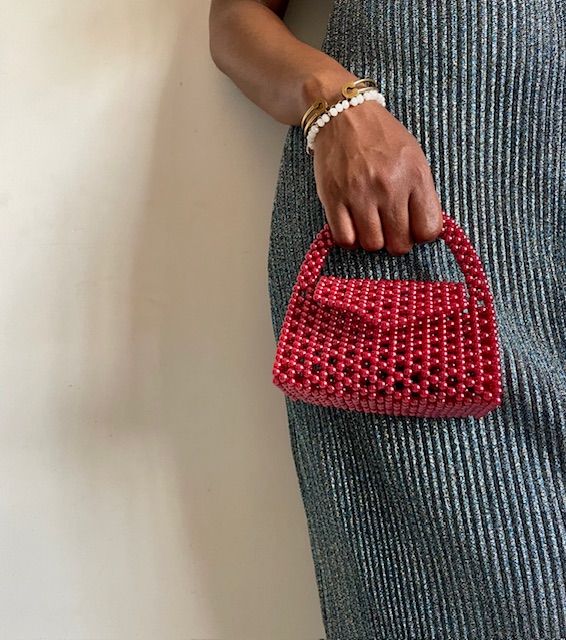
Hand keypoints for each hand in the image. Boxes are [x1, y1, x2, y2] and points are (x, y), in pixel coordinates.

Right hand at [312, 98, 442, 254]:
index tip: (413, 228)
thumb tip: (422, 230)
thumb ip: (420, 193)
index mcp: (415, 176)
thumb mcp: (413, 158)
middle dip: (396, 242)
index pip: (428, 230)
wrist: (343, 114)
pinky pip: (345, 238)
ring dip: (372, 240)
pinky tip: (352, 227)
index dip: (421, 235)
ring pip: (372, 245)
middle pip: (399, 244)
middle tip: (390, 229)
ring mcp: (359, 194)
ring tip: (370, 225)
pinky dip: (349, 239)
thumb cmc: (381, 137)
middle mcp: (389, 187)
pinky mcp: (333, 198)